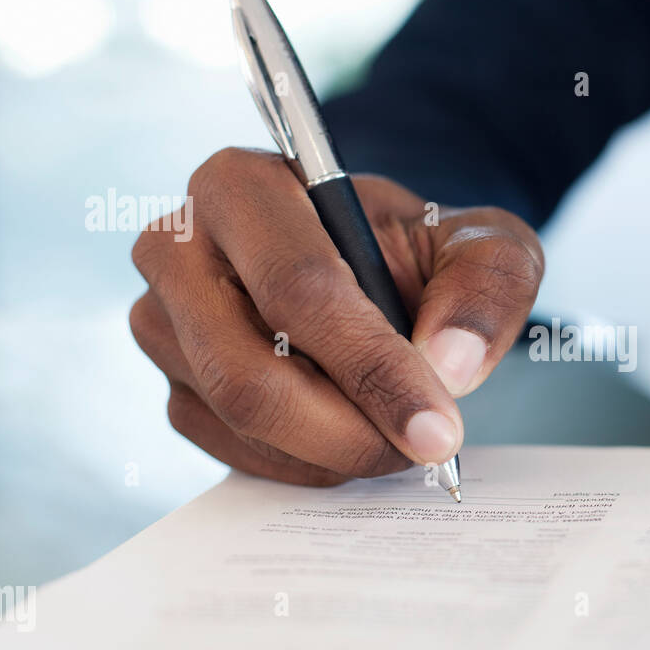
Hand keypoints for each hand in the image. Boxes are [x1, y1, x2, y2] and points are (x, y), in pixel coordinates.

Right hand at [130, 147, 542, 484]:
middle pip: (248, 373)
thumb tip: (448, 364)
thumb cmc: (422, 249)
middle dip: (349, 431)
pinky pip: (233, 451)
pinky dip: (309, 464)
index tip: (438, 428)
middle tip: (425, 449)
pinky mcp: (174, 385)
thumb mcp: (484, 245)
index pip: (298, 289)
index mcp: (242, 186)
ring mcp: (163, 324)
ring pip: (240, 420)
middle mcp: (178, 249)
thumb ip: (486, 286)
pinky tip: (354, 437)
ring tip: (399, 433)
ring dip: (334, 450)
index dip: (373, 369)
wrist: (377, 269)